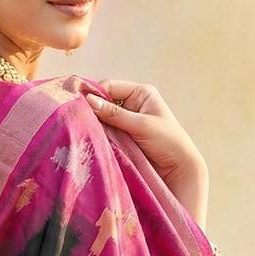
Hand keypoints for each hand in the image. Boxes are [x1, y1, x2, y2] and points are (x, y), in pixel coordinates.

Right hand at [85, 78, 204, 184]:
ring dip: (94, 124)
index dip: (93, 93)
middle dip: (92, 110)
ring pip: (102, 118)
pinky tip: (89, 138)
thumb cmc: (167, 142)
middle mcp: (132, 104)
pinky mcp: (123, 137)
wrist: (178, 168)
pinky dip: (98, 135)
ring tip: (81, 129)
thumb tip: (88, 101)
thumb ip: (114, 114)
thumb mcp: (141, 125)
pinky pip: (105, 132)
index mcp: (141, 93)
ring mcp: (126, 121)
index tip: (76, 102)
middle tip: (76, 118)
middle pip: (103, 102)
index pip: (109, 86)